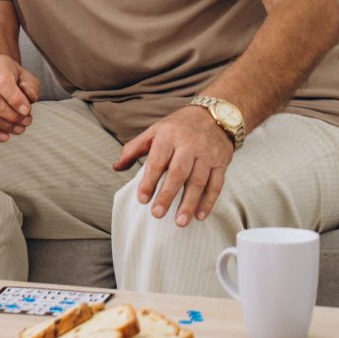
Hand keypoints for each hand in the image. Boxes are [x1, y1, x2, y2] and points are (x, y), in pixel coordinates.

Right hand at [0, 54, 39, 140]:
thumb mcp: (24, 76)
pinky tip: (4, 136)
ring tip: (18, 129)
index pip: (2, 82)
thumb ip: (30, 86)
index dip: (15, 99)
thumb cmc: (8, 77)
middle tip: (25, 122)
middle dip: (11, 116)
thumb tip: (29, 98)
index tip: (27, 110)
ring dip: (2, 126)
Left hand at [114, 105, 233, 226]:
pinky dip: (209, 201)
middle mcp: (189, 145)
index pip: (157, 161)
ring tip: (180, 222)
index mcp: (169, 136)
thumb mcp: (155, 131)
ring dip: (190, 203)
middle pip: (179, 173)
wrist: (215, 115)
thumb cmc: (179, 126)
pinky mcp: (221, 163)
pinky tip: (200, 215)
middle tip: (157, 214)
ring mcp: (207, 154)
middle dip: (167, 195)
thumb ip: (134, 149)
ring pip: (199, 181)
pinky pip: (216, 184)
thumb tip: (117, 167)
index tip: (142, 199)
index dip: (149, 181)